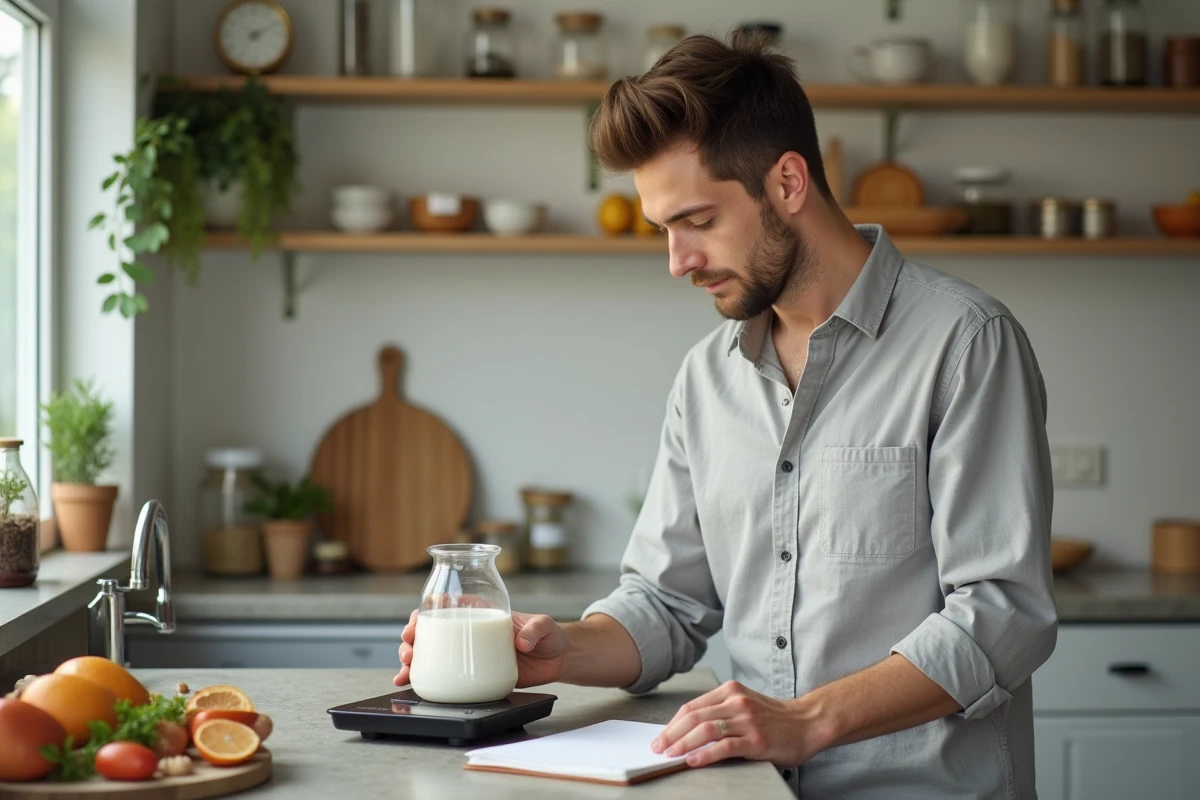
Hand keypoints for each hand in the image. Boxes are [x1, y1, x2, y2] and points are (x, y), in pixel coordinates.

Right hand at [393, 608, 567, 688]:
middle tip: (409, 647)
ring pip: (433, 654)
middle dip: (413, 637)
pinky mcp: (474, 675)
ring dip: (413, 659)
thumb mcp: (545, 625)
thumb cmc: (549, 635)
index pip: (449, 606)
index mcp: (483, 613)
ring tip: (405, 668)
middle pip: (433, 631)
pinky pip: (444, 676)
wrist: (558, 659)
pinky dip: (424, 680)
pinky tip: (409, 684)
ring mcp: (470, 655)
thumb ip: (535, 629)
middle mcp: (472, 633)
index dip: (428, 611)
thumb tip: (521, 642)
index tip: (416, 621)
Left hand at [650, 681, 829, 767]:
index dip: (672, 723)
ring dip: (683, 744)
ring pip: (706, 730)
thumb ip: (719, 712)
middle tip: (658, 748)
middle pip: (694, 717)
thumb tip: (687, 731)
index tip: (661, 737)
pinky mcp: (756, 739)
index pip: (692, 706)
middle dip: (672, 734)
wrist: (808, 723)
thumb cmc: (774, 718)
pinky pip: (725, 746)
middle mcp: (737, 702)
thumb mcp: (744, 705)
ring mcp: (747, 720)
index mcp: (730, 691)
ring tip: (670, 755)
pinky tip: (693, 760)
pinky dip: (706, 754)